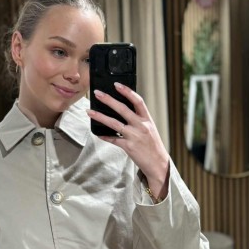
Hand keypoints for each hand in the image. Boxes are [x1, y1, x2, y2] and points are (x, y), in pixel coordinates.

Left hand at [86, 83, 169, 199]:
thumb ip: (138, 120)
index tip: (116, 84)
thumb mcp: (149, 129)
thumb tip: (123, 111)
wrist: (158, 164)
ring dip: (100, 116)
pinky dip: (104, 136)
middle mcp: (141, 126)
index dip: (127, 91)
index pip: (138, 101)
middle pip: (122, 109)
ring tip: (89, 111)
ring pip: (113, 123)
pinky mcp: (128, 147)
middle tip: (97, 93)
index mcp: (147, 119)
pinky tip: (97, 133)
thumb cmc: (153, 146)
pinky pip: (113, 139)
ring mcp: (134, 136)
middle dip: (108, 99)